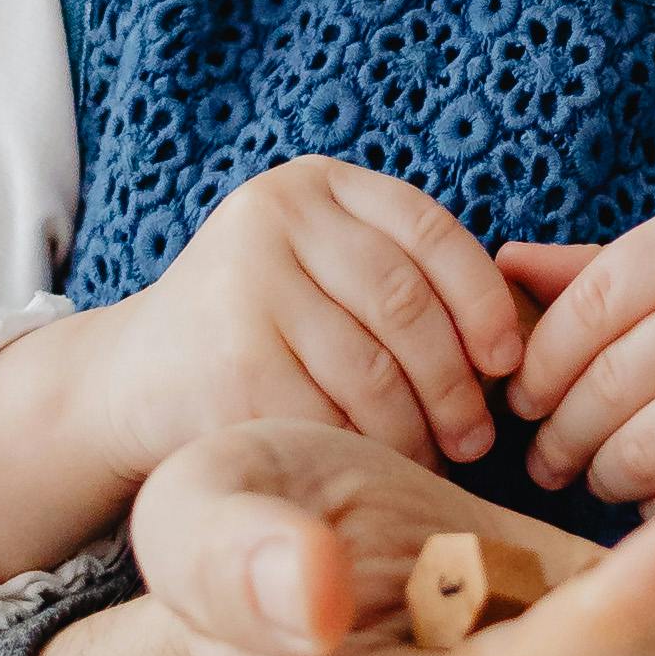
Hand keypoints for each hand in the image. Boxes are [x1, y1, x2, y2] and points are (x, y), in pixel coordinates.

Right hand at [103, 157, 525, 475]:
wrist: (131, 381)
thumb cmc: (257, 334)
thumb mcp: (320, 274)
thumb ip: (401, 280)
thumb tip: (523, 336)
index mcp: (312, 185)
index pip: (429, 231)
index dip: (485, 301)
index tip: (509, 361)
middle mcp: (273, 217)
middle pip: (407, 305)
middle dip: (457, 382)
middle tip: (476, 436)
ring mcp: (246, 284)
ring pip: (376, 372)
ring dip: (419, 430)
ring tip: (433, 458)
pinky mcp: (231, 360)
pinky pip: (332, 419)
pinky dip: (365, 453)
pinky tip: (370, 470)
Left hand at [506, 200, 654, 522]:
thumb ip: (607, 274)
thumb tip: (493, 267)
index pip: (583, 305)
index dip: (536, 363)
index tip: (523, 397)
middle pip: (597, 384)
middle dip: (558, 432)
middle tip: (552, 457)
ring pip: (630, 452)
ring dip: (604, 477)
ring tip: (610, 476)